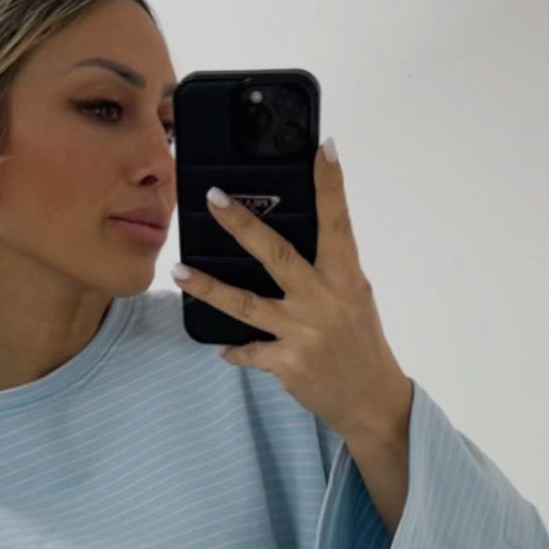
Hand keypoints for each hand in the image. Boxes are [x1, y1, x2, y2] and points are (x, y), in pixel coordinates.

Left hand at [171, 141, 411, 441]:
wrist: (370, 400)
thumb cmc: (360, 342)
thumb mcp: (353, 298)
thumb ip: (328, 271)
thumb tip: (293, 243)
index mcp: (345, 278)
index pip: (338, 223)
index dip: (331, 185)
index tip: (322, 148)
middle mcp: (323, 300)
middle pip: (277, 255)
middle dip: (242, 225)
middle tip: (214, 199)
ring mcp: (303, 332)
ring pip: (246, 305)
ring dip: (208, 288)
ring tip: (178, 271)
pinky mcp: (287, 363)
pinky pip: (248, 351)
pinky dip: (234, 349)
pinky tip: (221, 346)